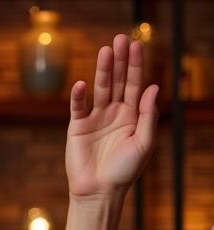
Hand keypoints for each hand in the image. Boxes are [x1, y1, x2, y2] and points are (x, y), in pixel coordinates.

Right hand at [65, 34, 158, 199]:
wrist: (100, 191)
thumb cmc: (125, 171)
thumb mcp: (144, 143)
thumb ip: (149, 115)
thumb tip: (153, 87)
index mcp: (133, 114)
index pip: (136, 83)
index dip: (136, 64)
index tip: (136, 45)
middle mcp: (115, 112)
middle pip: (119, 80)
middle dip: (119, 60)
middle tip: (120, 38)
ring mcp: (95, 118)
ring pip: (100, 88)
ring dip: (103, 70)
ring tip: (105, 51)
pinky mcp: (77, 128)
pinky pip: (78, 107)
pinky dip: (78, 96)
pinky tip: (81, 84)